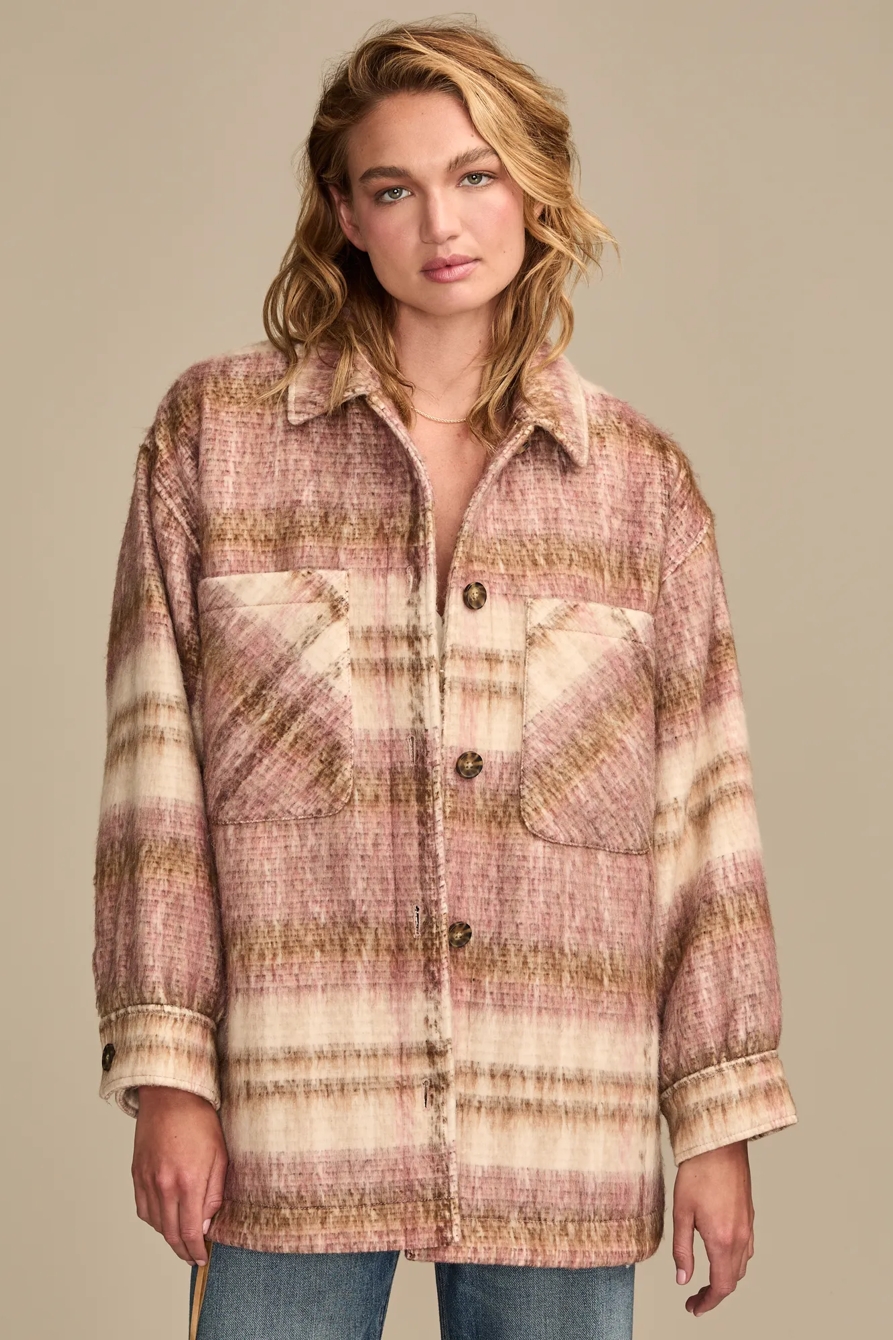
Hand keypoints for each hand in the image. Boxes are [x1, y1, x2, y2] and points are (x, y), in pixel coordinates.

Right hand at [132, 1086, 227, 1266]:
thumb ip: (214, 1193)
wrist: (171, 1096)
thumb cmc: (200, 1120)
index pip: (189, 1231)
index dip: (195, 1250)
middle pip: (170, 1233)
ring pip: (155, 1224)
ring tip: (181, 1240)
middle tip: (192, 1256)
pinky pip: (142, 1209)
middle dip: (183, 1250)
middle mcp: (164, 1185)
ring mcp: (147, 1180)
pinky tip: (165, 1219)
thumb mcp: (220, 1155)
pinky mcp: (137, 1174)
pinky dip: (154, 1220)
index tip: (201, 1258)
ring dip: (169, 1237)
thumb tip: (205, 1224)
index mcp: (188, 1182)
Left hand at [672, 1139, 754, 1316]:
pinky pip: (746, 1248)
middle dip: (715, 1293)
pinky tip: (721, 1253)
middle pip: (733, 1279)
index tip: (694, 1307)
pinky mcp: (749, 1215)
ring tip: (707, 1279)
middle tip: (696, 1297)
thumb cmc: (698, 1172)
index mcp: (722, 1240)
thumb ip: (682, 1250)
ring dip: (726, 1277)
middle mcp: (740, 1237)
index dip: (708, 1302)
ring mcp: (748, 1226)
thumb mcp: (681, 1213)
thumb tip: (682, 1279)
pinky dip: (734, 1260)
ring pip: (741, 1265)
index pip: (721, 1286)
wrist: (719, 1144)